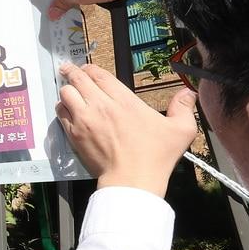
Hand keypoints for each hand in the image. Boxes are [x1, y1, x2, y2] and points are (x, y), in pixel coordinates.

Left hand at [56, 63, 196, 196]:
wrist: (132, 180)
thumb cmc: (156, 156)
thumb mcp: (181, 130)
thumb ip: (183, 108)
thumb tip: (188, 93)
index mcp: (125, 100)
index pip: (100, 75)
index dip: (91, 68)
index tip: (88, 68)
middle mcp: (101, 105)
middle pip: (79, 79)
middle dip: (73, 71)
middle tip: (68, 69)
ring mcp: (85, 120)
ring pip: (66, 93)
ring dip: (67, 89)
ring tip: (68, 89)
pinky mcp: (74, 135)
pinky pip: (60, 113)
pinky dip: (62, 107)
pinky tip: (65, 108)